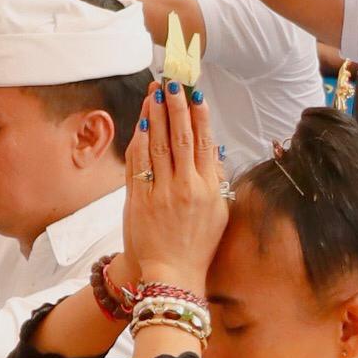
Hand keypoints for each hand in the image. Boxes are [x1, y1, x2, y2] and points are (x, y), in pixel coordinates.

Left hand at [121, 87, 228, 289]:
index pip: (205, 143)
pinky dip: (140, 142)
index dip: (200, 116)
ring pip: (158, 146)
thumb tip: (214, 149)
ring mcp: (161, 194)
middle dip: (176, 107)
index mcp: (208, 190)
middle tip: (172, 83)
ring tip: (154, 93)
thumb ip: (217, 179)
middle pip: (181, 138)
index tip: (195, 94)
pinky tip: (142, 123)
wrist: (171, 275)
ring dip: (156, 116)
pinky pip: (138, 165)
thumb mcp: (218, 213)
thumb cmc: (197, 244)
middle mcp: (186, 188)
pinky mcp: (139, 201)